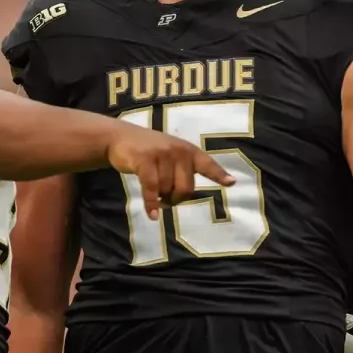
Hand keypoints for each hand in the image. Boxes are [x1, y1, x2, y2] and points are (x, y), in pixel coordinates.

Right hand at [105, 120, 233, 219]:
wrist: (120, 137)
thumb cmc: (149, 150)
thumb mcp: (170, 153)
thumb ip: (181, 169)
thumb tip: (185, 195)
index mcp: (189, 150)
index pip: (207, 164)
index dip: (219, 174)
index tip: (231, 183)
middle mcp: (179, 151)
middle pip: (186, 189)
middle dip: (176, 199)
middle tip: (166, 199)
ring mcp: (162, 154)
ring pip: (167, 190)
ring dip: (161, 199)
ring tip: (154, 194)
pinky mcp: (145, 160)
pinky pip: (152, 189)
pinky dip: (152, 204)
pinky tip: (152, 214)